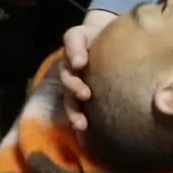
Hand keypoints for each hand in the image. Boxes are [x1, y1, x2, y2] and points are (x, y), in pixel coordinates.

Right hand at [60, 10, 117, 131]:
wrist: (105, 43)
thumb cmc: (96, 37)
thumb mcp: (84, 34)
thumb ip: (77, 45)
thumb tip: (79, 62)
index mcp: (72, 53)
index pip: (70, 53)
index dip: (74, 56)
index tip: (80, 63)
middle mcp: (70, 71)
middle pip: (68, 81)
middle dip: (74, 89)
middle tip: (85, 94)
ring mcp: (75, 86)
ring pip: (70, 101)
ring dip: (74, 113)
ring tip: (82, 124)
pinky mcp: (81, 100)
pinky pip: (78, 113)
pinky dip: (78, 125)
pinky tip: (83, 138)